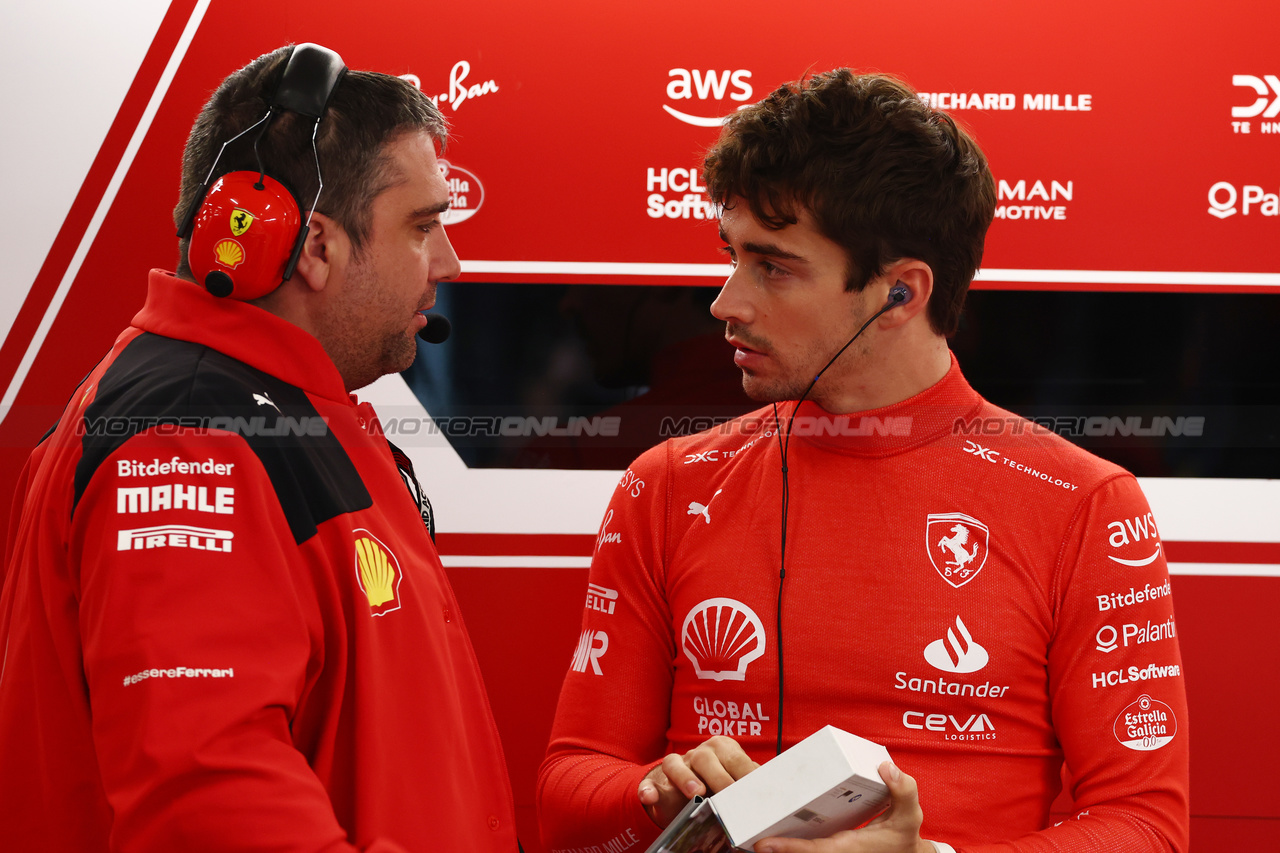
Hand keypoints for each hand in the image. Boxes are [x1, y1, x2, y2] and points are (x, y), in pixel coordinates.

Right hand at [636, 735, 759, 826]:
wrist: (680, 790)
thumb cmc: (717, 786)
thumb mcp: (734, 780)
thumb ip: (748, 783)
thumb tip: (774, 794)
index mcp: (722, 750)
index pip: (736, 758)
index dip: (746, 773)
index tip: (756, 788)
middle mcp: (699, 754)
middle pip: (706, 758)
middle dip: (719, 776)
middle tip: (730, 794)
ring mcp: (676, 765)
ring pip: (676, 764)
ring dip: (686, 778)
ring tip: (696, 793)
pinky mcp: (656, 781)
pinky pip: (650, 783)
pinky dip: (648, 790)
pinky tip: (650, 797)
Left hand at [754, 761, 931, 852]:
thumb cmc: (904, 839)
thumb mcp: (911, 815)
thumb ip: (903, 790)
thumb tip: (885, 768)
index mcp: (850, 847)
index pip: (815, 850)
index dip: (789, 848)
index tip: (764, 844)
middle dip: (775, 849)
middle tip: (747, 840)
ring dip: (778, 848)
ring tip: (749, 836)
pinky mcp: (829, 851)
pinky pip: (806, 849)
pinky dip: (789, 845)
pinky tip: (770, 835)